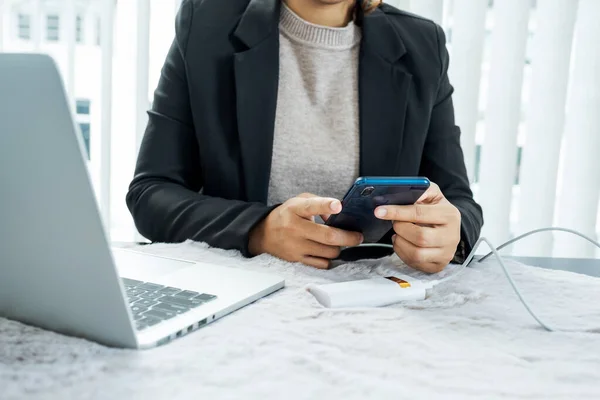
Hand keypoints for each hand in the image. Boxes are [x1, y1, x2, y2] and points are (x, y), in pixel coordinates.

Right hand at [249, 194, 363, 268]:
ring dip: (339, 248)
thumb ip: (319, 203)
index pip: (311, 206)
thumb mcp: (299, 202)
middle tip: (358, 236)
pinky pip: (321, 264)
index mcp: (295, 209)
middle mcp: (295, 228)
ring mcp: (296, 246)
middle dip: (348, 237)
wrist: (264, 234)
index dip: (326, 205)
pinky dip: (329, 259)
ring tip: (340, 243)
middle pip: (328, 236)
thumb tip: (338, 215)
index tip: (338, 205)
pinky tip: (329, 252)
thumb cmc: (287, 215)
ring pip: (328, 252)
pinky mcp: (297, 259)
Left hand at [374, 182, 460, 272]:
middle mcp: (451, 236)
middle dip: (400, 229)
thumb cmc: (436, 209)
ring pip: (416, 253)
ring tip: (399, 233)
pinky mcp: (438, 265)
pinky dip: (402, 253)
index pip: (420, 214)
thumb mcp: (432, 194)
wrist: (448, 228)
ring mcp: (446, 253)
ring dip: (400, 242)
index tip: (379, 211)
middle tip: (395, 223)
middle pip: (420, 237)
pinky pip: (415, 263)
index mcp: (450, 215)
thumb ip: (421, 189)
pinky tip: (403, 243)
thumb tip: (403, 191)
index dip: (397, 212)